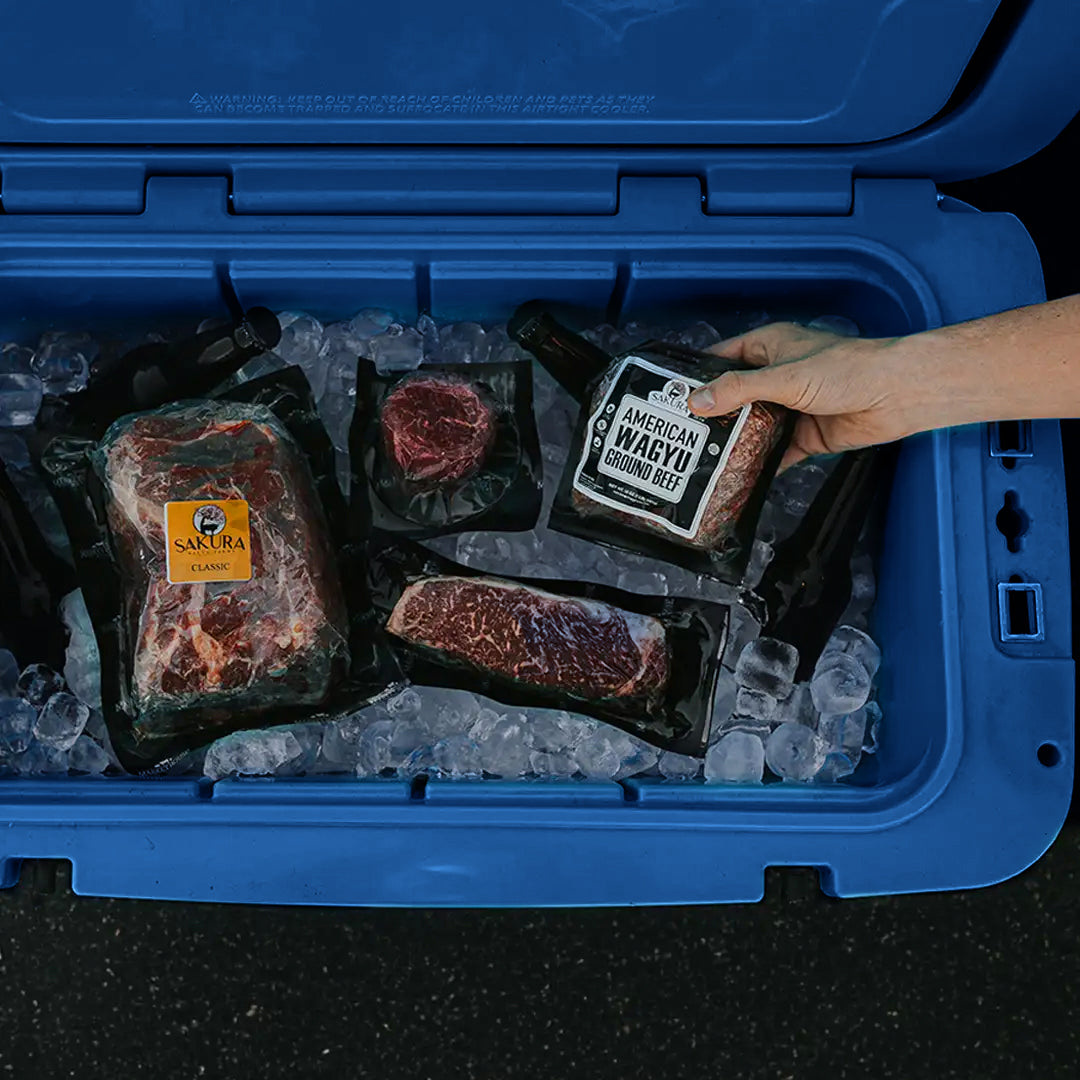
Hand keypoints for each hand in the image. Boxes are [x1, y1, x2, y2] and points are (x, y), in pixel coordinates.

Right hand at [687, 322, 914, 468]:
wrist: (897, 395)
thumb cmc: (846, 370)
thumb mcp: (784, 376)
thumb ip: (738, 390)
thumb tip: (696, 402)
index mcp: (770, 347)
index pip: (722, 358)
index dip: (697, 375)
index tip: (671, 395)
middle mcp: (777, 376)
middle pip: (734, 396)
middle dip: (712, 415)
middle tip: (680, 435)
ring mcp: (790, 408)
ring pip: (753, 427)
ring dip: (734, 441)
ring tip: (700, 459)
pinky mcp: (804, 436)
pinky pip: (774, 453)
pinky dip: (759, 464)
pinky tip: (737, 478)